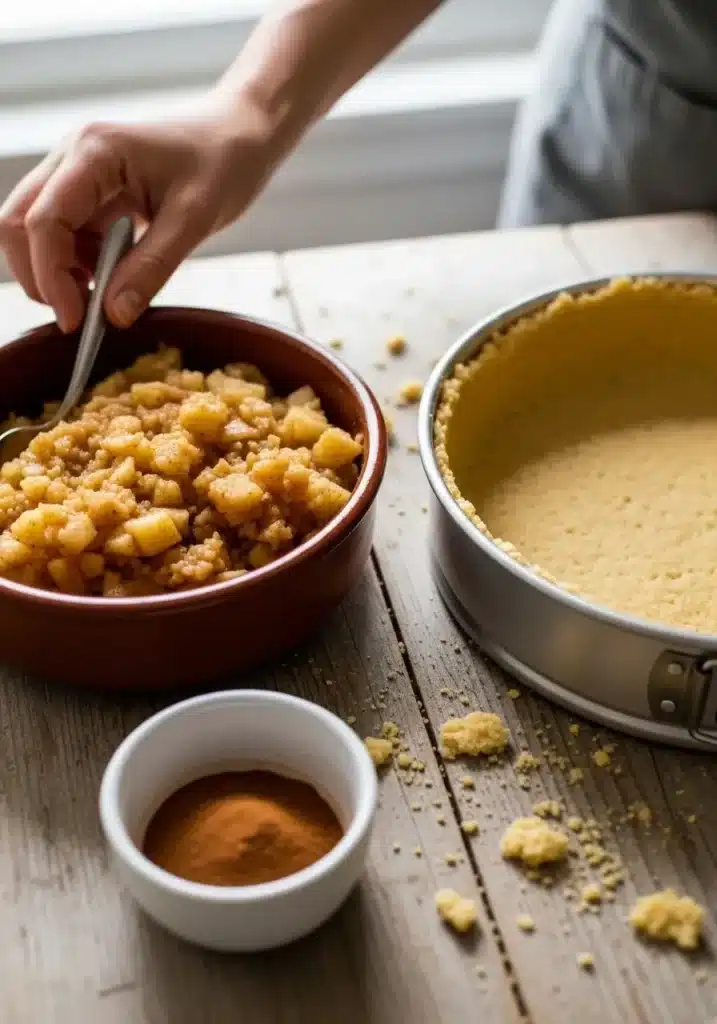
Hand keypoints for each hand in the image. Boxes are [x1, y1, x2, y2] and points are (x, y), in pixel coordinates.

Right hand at [0, 102, 273, 331]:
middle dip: (39, 276)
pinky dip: (78, 265)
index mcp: (95, 152)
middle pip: (19, 223)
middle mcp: (73, 156)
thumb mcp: (195, 219)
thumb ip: (152, 267)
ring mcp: (77, 173)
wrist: (240, 133)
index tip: (76, 321)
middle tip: (79, 318)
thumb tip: (114, 315)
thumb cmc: (225, 161)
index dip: (50, 276)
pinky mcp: (90, 192)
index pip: (44, 220)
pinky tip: (111, 279)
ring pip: (37, 232)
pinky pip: (65, 235)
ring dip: (59, 272)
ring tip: (102, 298)